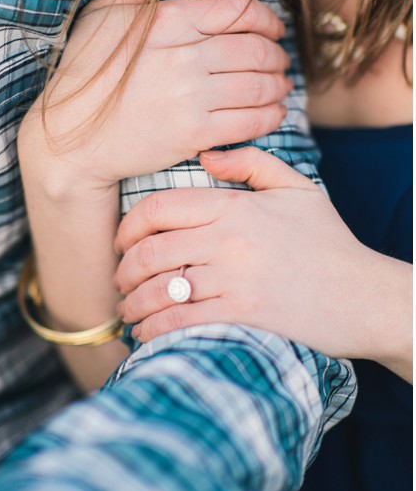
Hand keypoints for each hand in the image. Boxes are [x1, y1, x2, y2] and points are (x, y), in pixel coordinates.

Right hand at [23, 0, 291, 189]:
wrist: (68, 140)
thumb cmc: (83, 74)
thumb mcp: (103, 13)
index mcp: (165, 21)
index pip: (237, 10)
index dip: (266, 19)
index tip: (272, 29)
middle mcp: (182, 56)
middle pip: (256, 49)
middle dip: (276, 54)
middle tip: (279, 61)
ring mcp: (190, 97)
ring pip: (260, 84)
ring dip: (279, 84)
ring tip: (279, 86)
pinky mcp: (193, 134)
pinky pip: (252, 120)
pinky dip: (272, 115)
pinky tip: (272, 112)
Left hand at [113, 147, 412, 377]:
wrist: (370, 297)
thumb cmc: (329, 243)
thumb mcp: (298, 190)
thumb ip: (252, 164)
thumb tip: (206, 157)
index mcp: (236, 207)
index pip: (158, 208)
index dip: (127, 227)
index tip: (121, 243)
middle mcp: (230, 239)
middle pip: (150, 250)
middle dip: (124, 269)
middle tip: (120, 281)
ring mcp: (236, 278)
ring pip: (161, 288)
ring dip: (134, 303)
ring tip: (128, 310)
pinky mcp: (244, 316)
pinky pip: (181, 321)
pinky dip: (154, 329)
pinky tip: (146, 333)